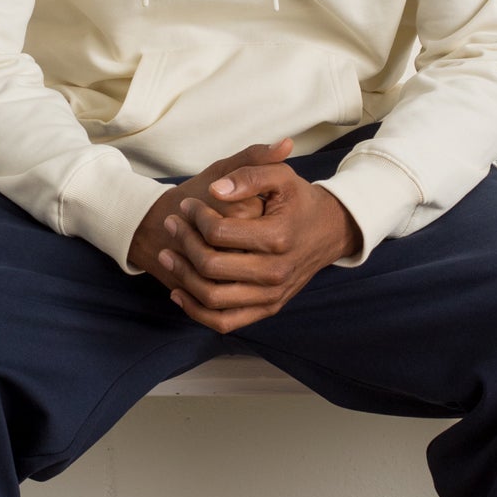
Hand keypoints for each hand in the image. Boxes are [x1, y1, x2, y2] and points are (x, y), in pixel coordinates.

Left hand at [152, 144, 364, 332]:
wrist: (329, 231)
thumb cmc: (299, 201)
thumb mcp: (281, 176)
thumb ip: (249, 175)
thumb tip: (215, 190)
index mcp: (277, 237)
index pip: (219, 232)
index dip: (195, 216)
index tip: (187, 204)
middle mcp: (275, 272)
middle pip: (211, 266)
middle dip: (183, 242)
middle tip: (171, 224)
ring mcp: (271, 295)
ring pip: (213, 298)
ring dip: (182, 277)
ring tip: (167, 255)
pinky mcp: (268, 308)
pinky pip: (224, 321)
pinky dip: (196, 311)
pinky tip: (178, 292)